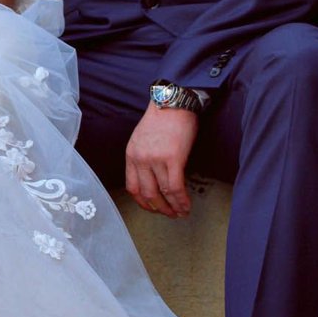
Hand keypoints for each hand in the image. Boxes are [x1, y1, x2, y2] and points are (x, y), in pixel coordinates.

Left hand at [125, 103, 198, 217]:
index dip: (142, 202)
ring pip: (162, 193)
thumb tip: (154, 177)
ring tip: (180, 213)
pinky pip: (175, 187)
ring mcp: (155, 160)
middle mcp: (140, 159)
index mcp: (131, 154)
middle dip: (158, 209)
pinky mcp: (173, 159)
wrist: (173, 102)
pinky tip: (186, 206)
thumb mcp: (142, 138)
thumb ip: (144, 157)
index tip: (151, 207)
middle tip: (168, 214)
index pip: (132, 186)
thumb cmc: (162, 118)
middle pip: (146, 193)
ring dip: (172, 207)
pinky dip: (181, 200)